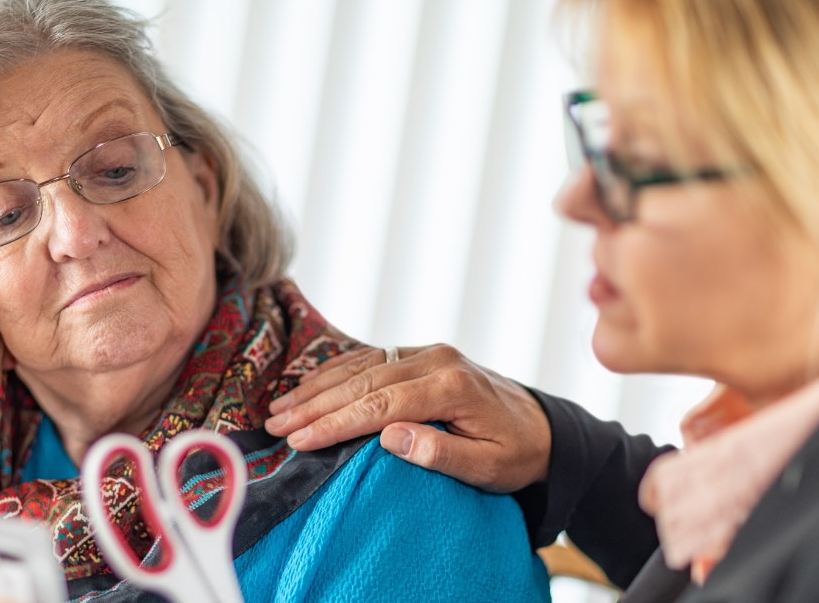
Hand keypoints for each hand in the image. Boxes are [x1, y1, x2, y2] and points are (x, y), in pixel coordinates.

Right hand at [264, 344, 551, 491]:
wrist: (542, 427)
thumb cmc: (516, 453)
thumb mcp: (489, 467)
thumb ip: (442, 453)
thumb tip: (391, 437)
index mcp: (451, 385)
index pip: (381, 402)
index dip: (337, 422)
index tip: (301, 438)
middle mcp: (435, 359)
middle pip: (362, 379)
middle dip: (315, 403)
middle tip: (276, 423)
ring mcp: (426, 352)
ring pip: (360, 364)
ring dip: (317, 386)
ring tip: (279, 407)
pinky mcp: (420, 354)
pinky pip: (369, 357)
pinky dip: (335, 371)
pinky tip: (308, 385)